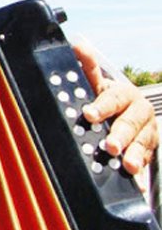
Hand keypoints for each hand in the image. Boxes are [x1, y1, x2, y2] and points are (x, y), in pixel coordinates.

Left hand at [74, 43, 157, 174]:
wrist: (132, 110)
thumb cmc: (109, 97)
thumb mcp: (98, 83)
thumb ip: (88, 67)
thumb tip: (78, 43)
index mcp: (123, 94)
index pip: (113, 98)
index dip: (101, 106)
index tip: (89, 114)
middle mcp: (139, 112)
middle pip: (130, 124)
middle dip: (120, 135)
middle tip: (110, 145)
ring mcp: (147, 131)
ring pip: (143, 143)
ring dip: (136, 155)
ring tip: (128, 165)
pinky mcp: (151, 149)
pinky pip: (148, 161)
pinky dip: (143, 176)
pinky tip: (138, 186)